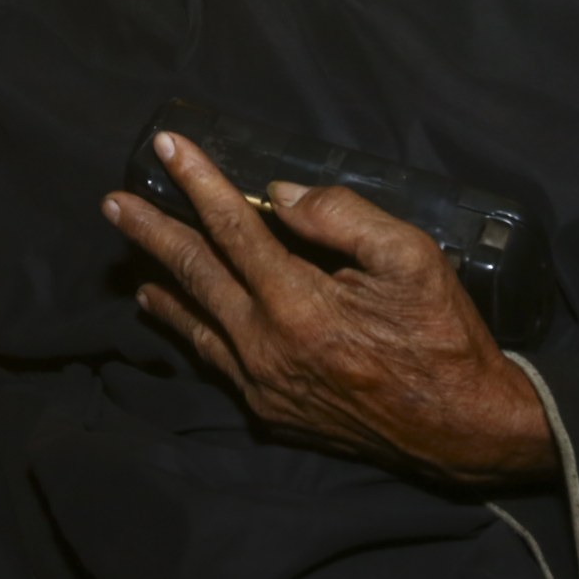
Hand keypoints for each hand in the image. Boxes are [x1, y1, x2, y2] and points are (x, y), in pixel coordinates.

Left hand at [104, 130, 555, 484]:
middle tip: (114, 202)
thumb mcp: (411, 257)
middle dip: (152, 233)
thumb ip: (342, 216)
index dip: (197, 182)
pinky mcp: (272, 413)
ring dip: (160, 284)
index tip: (167, 147)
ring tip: (131, 259)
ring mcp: (264, 386)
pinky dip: (189, 330)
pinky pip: (216, 361)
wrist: (464, 431)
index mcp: (299, 305)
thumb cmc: (443, 336)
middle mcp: (267, 348)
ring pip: (195, 324)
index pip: (231, 228)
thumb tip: (280, 193)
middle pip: (195, 275)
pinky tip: (174, 315)